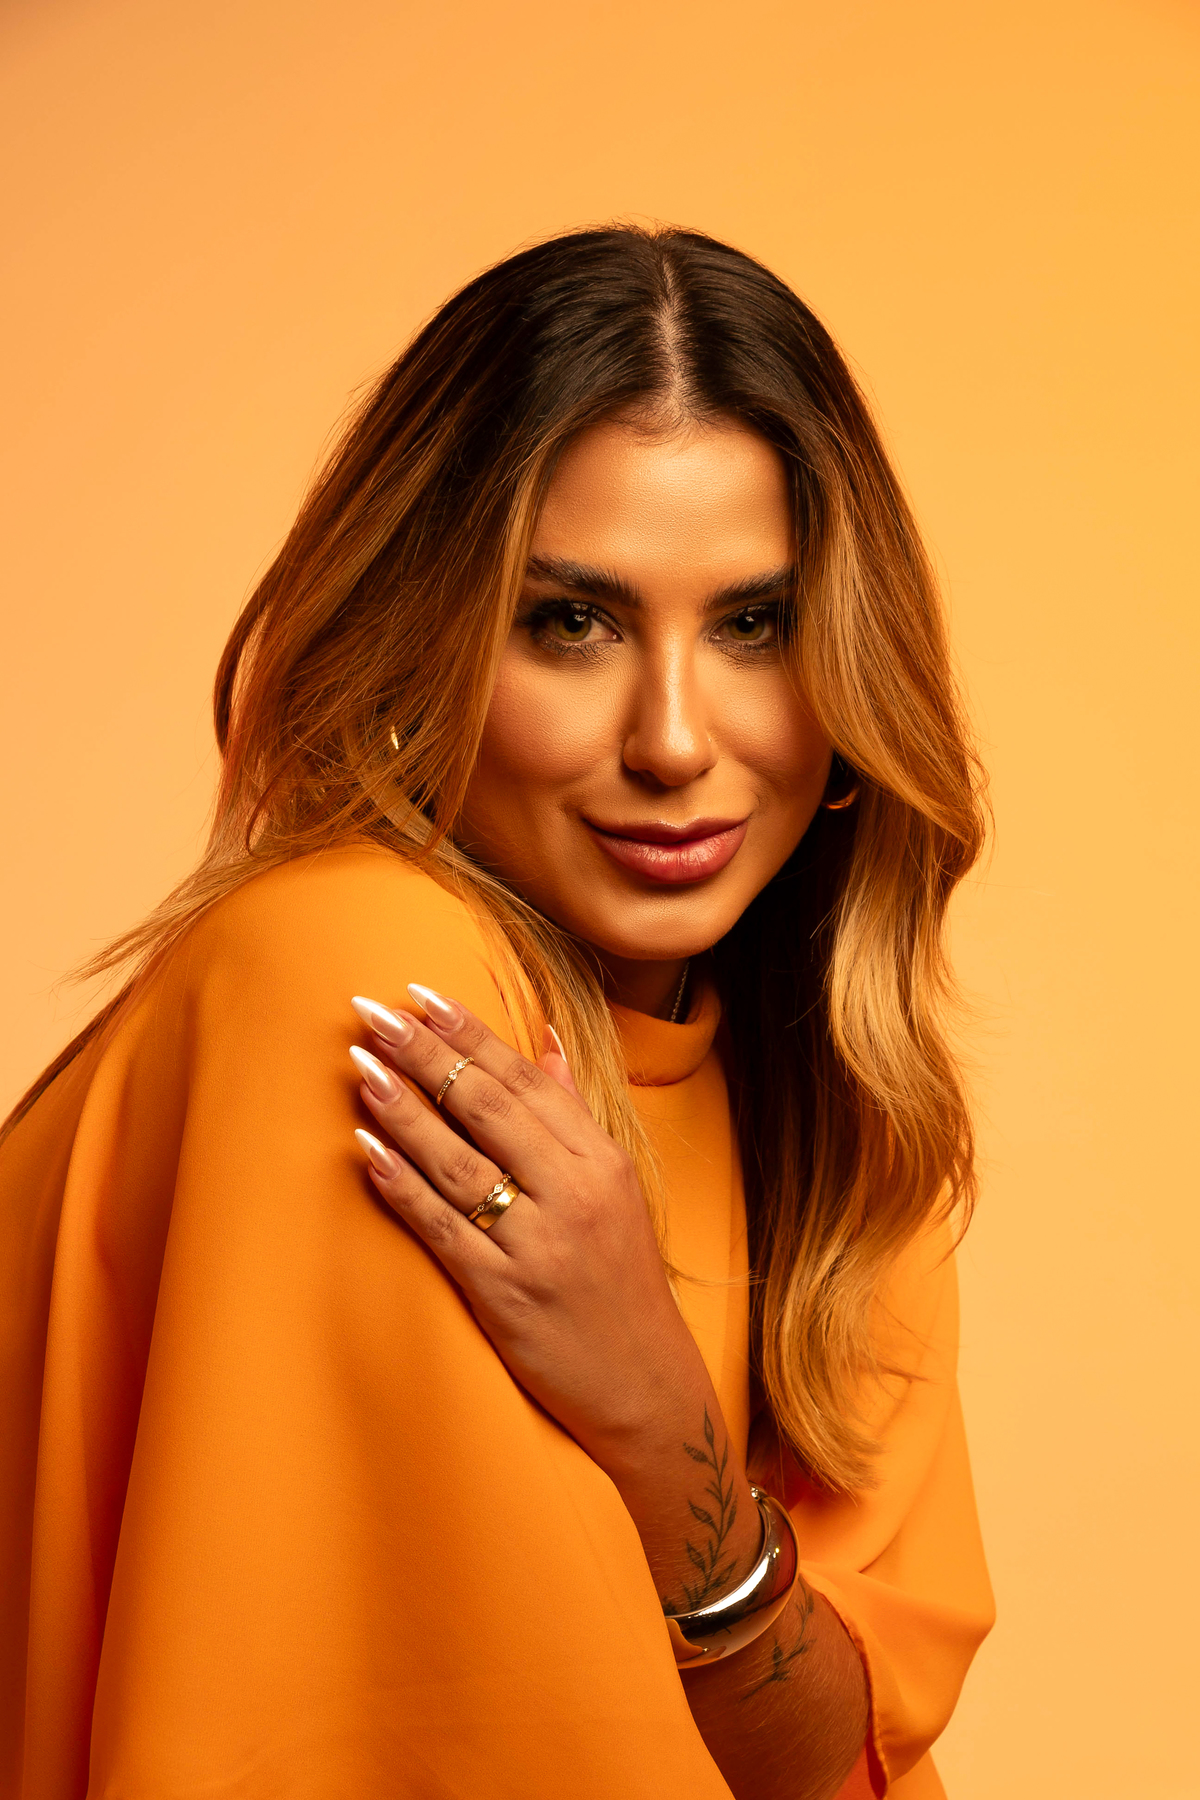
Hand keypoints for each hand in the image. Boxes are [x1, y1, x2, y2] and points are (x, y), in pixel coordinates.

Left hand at [347, 985, 706, 1466]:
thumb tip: (545, 1038)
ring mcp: (538, 1244)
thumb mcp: (615, 1186)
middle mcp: (573, 1193)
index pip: (522, 1078)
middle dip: (422, 1052)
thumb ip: (572, 1111)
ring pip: (456, 1161)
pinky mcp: (504, 1294)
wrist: (645, 1382)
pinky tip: (366, 1150)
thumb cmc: (620, 1277)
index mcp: (599, 1158)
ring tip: (358, 1066)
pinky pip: (442, 1228)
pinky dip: (402, 1185)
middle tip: (369, 1012)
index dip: (466, 1031)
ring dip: (401, 1109)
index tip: (418, 993)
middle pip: (484, 1106)